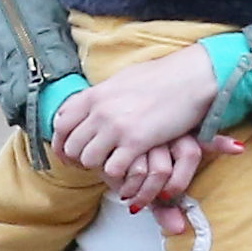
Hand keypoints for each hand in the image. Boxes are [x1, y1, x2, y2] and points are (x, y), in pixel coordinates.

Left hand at [53, 44, 223, 179]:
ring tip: (112, 164)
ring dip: (99, 166)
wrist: (191, 78)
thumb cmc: (162, 77)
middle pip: (72, 146)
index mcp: (94, 94)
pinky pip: (112, 168)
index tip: (70, 152)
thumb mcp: (122, 81)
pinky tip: (128, 168)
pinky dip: (118, 173)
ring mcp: (116, 126)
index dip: (62, 142)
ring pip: (88, 160)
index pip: (60, 124)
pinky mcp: (135, 141)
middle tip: (94, 163)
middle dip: (80, 158)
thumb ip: (102, 96)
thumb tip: (89, 104)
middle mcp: (100, 110)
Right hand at [105, 136, 241, 219]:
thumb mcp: (148, 186)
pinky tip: (121, 185)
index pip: (203, 142)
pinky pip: (134, 168)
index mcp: (179, 136)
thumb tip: (179, 230)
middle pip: (187, 158)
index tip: (239, 148)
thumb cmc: (126, 165)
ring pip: (159, 169)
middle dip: (173, 189)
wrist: (89, 141)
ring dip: (147, 190)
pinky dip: (129, 184)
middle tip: (159, 198)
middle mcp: (167, 131)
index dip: (221, 144)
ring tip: (133, 194)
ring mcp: (148, 132)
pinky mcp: (124, 137)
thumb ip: (165, 207)